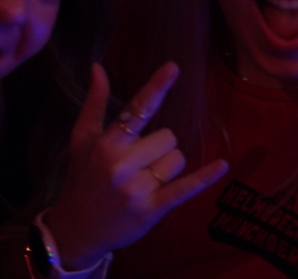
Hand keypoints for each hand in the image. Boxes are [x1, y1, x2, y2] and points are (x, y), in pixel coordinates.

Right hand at [45, 63, 226, 268]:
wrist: (76, 231)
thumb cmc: (82, 178)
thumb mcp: (82, 139)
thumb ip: (95, 102)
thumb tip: (97, 67)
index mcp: (107, 143)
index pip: (137, 109)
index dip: (156, 87)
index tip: (173, 67)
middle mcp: (122, 165)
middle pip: (168, 137)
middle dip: (159, 147)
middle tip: (137, 163)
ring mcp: (137, 189)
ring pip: (177, 160)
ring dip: (167, 167)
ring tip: (143, 180)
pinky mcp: (151, 210)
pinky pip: (184, 188)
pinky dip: (203, 178)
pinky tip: (222, 165)